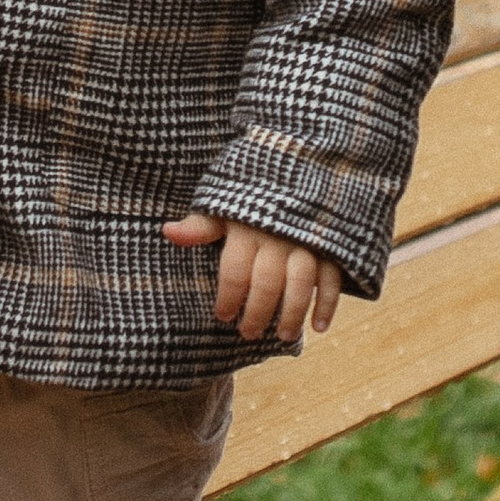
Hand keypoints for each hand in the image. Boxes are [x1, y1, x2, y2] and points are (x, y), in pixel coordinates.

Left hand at [162, 211, 341, 341]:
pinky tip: (318, 327)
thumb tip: (167, 231)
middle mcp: (278, 234)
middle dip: (257, 312)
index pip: (234, 270)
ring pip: (301, 282)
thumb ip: (201, 225)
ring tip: (284, 336)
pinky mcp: (331, 244)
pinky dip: (328, 303)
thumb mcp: (225, 205)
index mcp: (247, 226)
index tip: (222, 316)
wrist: (299, 164)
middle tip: (249, 333)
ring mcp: (307, 240)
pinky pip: (332, 277)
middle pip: (267, 281)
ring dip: (292, 312)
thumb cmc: (253, 194)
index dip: (227, 296)